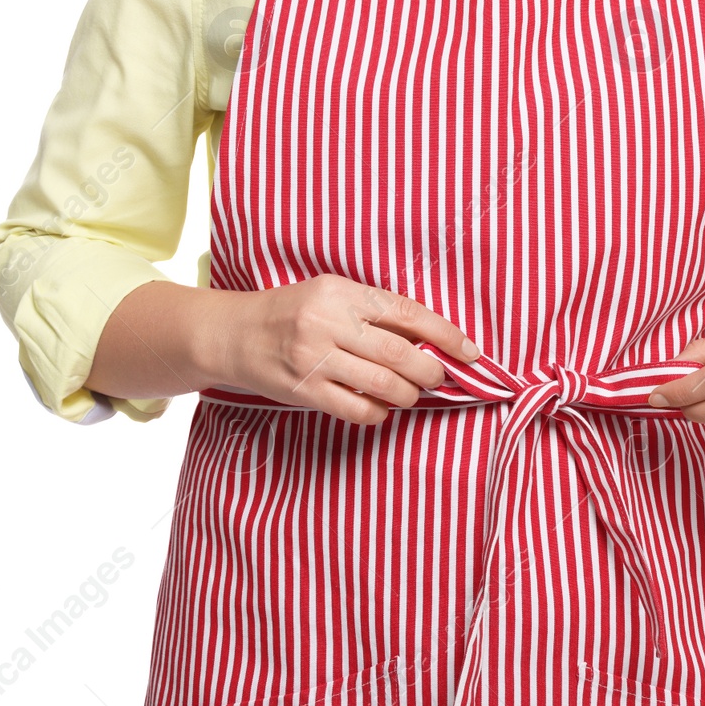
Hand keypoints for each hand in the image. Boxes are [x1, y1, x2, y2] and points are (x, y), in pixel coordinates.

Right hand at [215, 275, 480, 425]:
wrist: (234, 333)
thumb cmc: (291, 312)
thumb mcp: (331, 295)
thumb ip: (374, 312)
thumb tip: (430, 339)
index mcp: (340, 292)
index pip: (407, 313)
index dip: (446, 334)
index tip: (470, 352)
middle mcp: (327, 323)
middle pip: (399, 353)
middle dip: (430, 371)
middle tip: (439, 377)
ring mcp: (313, 359)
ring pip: (383, 385)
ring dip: (409, 394)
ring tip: (411, 393)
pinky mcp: (303, 391)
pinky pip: (358, 410)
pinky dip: (379, 413)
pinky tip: (380, 407)